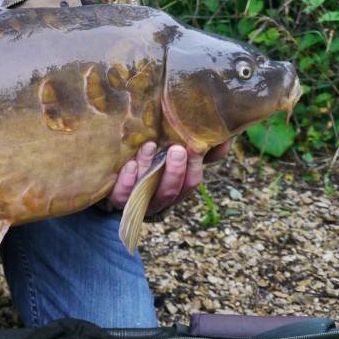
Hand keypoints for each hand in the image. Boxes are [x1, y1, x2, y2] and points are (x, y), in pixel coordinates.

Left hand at [107, 140, 230, 214]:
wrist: (115, 171)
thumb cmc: (153, 159)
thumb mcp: (175, 152)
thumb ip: (200, 148)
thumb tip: (224, 138)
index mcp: (175, 187)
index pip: (191, 183)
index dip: (194, 167)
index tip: (195, 147)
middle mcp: (157, 197)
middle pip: (170, 191)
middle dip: (175, 171)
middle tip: (176, 149)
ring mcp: (136, 199)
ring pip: (146, 191)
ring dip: (149, 168)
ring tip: (149, 146)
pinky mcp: (116, 197)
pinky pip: (121, 195)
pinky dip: (127, 180)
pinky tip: (129, 164)